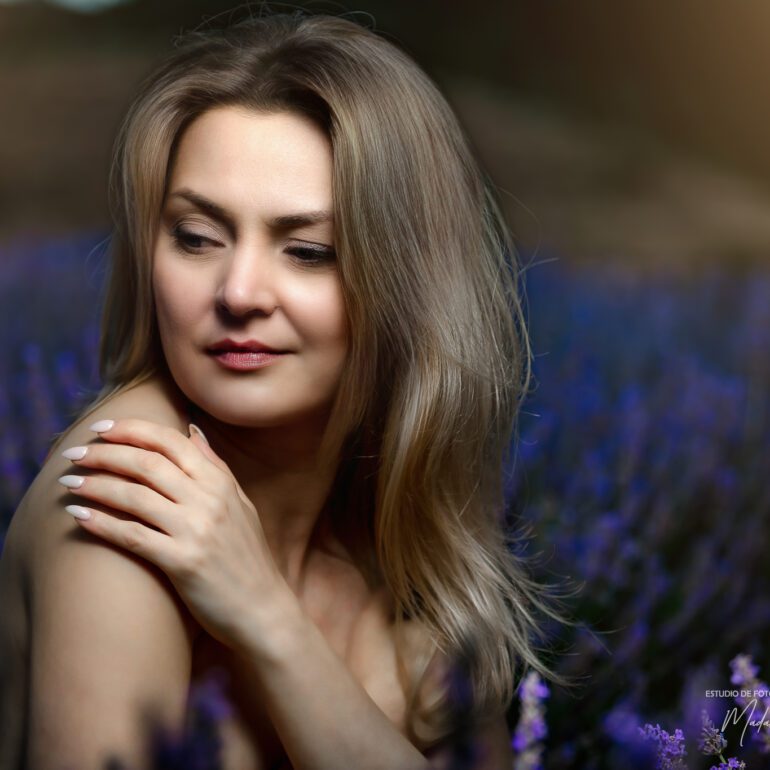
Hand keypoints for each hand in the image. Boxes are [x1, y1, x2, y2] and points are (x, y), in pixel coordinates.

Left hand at [57, 417, 293, 651]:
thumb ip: (216, 466)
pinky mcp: (183, 562)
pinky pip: (133, 536)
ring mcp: (196, 531)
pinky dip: (102, 523)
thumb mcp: (240, 503)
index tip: (101, 428)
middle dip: (104, 454)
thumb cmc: (247, 556)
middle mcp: (208, 500)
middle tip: (74, 454)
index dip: (132, 429)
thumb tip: (191, 429)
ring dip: (95, 485)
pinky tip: (78, 516)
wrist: (262, 609)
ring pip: (134, 495)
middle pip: (147, 463)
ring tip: (68, 482)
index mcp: (220, 482)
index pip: (171, 442)